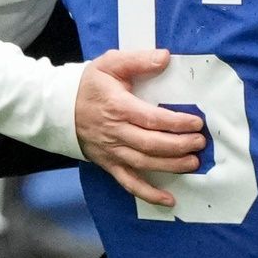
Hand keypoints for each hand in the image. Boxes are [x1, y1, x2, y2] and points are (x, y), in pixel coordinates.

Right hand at [74, 49, 206, 206]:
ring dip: (170, 166)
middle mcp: (115, 133)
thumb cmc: (88, 85)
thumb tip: (165, 57)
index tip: (196, 123)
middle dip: (179, 145)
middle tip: (200, 142)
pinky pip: (129, 183)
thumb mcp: (110, 63)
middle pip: (151, 144)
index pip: (152, 119)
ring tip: (192, 162)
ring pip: (144, 164)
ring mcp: (112, 151)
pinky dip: (149, 194)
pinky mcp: (109, 164)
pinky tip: (169, 200)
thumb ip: (138, 60)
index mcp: (118, 107)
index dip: (176, 123)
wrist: (57, 109)